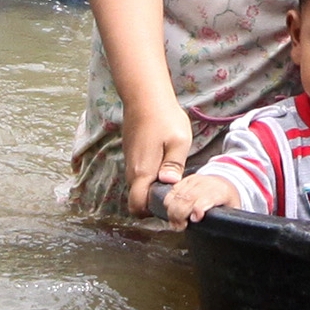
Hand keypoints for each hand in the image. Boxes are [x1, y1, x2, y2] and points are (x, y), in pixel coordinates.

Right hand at [124, 97, 194, 215]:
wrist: (144, 96)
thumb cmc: (164, 117)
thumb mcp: (178, 141)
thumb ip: (174, 165)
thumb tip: (169, 185)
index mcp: (143, 172)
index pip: (137, 207)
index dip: (151, 213)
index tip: (169, 205)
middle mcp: (132, 171)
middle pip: (138, 199)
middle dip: (154, 202)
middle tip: (176, 192)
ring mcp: (131, 162)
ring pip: (139, 187)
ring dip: (153, 188)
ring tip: (173, 177)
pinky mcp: (132, 155)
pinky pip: (139, 175)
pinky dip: (150, 177)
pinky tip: (165, 164)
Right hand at [164, 169, 239, 228]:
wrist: (224, 180)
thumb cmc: (228, 198)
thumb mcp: (233, 208)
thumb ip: (229, 218)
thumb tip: (226, 229)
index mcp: (219, 191)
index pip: (206, 198)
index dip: (198, 209)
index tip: (194, 220)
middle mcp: (205, 184)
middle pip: (187, 198)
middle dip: (180, 215)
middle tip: (179, 227)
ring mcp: (193, 181)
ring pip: (177, 195)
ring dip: (172, 212)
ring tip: (174, 223)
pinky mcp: (184, 180)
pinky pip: (172, 191)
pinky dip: (169, 203)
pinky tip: (172, 213)